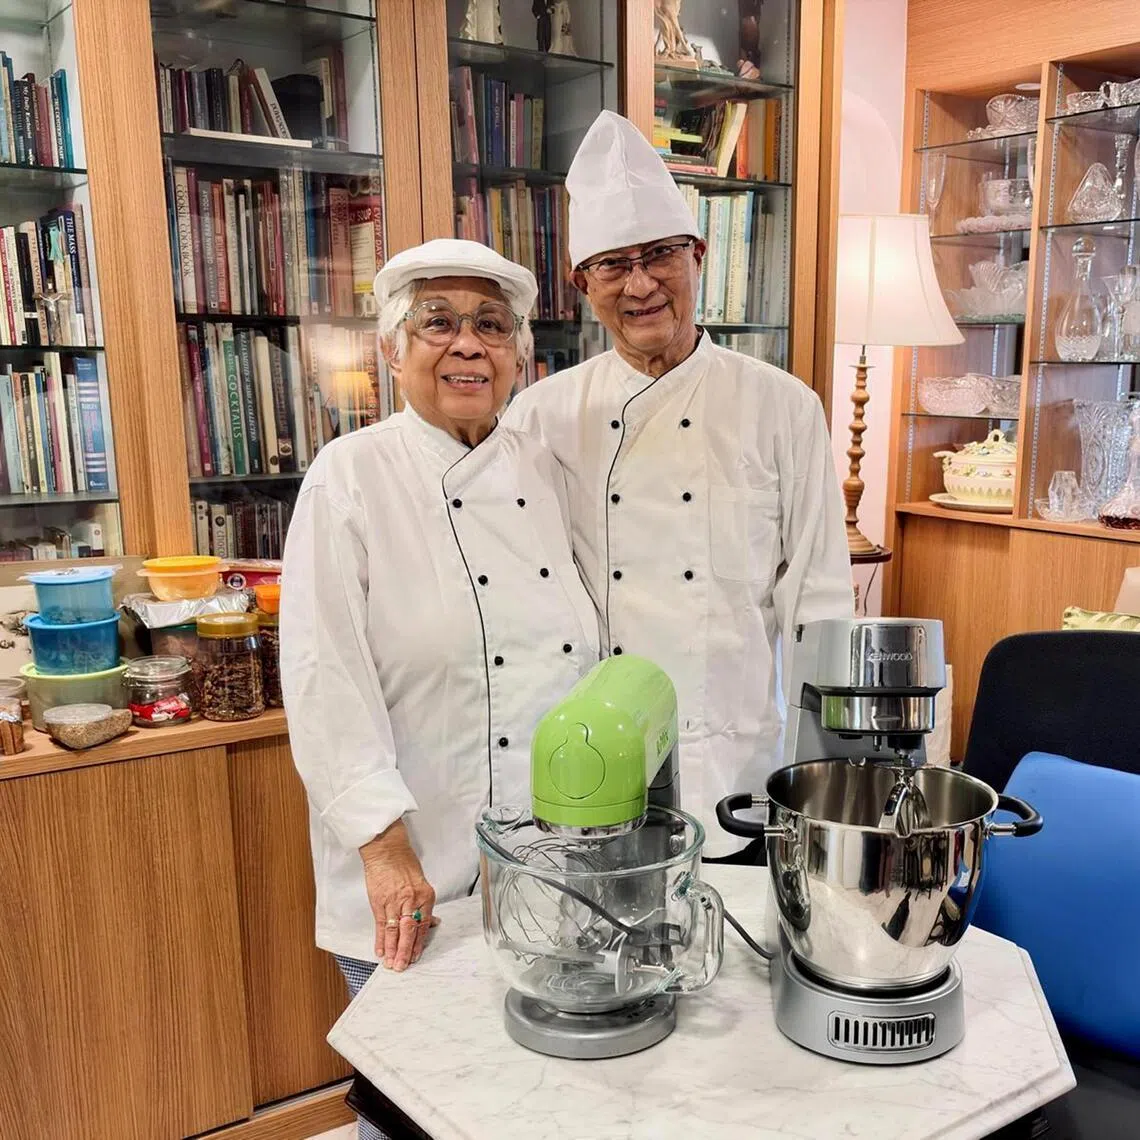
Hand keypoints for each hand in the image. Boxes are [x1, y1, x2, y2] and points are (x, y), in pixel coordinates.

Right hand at [359, 821, 439, 970]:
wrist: (387, 850)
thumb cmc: (404, 863)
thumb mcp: (421, 882)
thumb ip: (425, 904)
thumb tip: (431, 922)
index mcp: (425, 896)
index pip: (424, 925)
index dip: (419, 944)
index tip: (416, 957)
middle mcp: (411, 900)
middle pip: (409, 931)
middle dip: (405, 952)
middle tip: (403, 967)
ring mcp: (394, 902)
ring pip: (394, 931)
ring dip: (392, 949)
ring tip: (391, 964)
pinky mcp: (379, 902)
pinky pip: (380, 925)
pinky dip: (380, 939)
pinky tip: (380, 950)